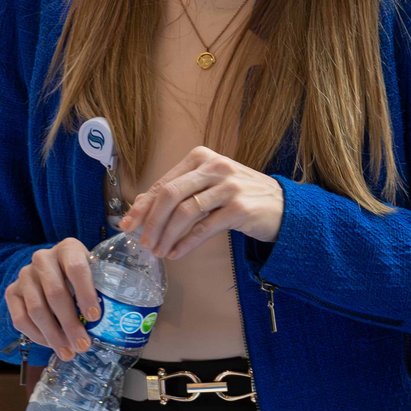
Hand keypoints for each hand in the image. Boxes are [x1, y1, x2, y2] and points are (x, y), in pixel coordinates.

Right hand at [5, 238, 97, 360]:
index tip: (94, 318)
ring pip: (37, 309)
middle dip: (70, 323)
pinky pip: (20, 318)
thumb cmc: (81, 278)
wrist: (52, 271)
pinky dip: (36, 335)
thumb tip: (123, 320)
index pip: (76, 268)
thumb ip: (104, 288)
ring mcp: (25, 274)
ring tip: (68, 353)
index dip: (85, 293)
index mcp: (68, 248)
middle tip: (83, 346)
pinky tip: (51, 345)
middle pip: (55, 293)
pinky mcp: (11, 291)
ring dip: (53, 335)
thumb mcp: (94, 273)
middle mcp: (43, 258)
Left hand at [119, 146, 283, 259]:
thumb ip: (178, 192)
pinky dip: (186, 243)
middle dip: (151, 222)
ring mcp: (229, 186)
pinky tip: (177, 253)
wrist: (284, 207)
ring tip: (160, 252)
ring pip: (185, 213)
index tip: (127, 225)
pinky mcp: (240, 208)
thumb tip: (139, 207)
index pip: (164, 182)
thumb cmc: (240, 195)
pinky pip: (204, 228)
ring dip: (167, 236)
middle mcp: (215, 167)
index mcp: (202, 157)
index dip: (142, 206)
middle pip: (170, 195)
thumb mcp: (208, 186)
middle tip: (144, 243)